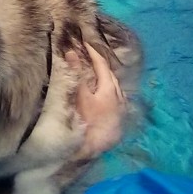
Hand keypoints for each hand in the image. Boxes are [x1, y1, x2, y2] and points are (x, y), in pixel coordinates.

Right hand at [68, 41, 125, 159]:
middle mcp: (119, 97)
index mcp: (110, 88)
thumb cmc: (86, 121)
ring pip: (115, 88)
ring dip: (106, 78)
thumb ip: (76, 73)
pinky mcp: (119, 121)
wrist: (93, 150)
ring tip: (96, 73)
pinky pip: (116, 99)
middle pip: (110, 76)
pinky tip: (104, 95)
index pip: (102, 65)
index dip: (94, 53)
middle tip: (90, 56)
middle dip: (101, 64)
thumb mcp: (80, 95)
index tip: (85, 43)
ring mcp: (121, 109)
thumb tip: (71, 52)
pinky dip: (109, 92)